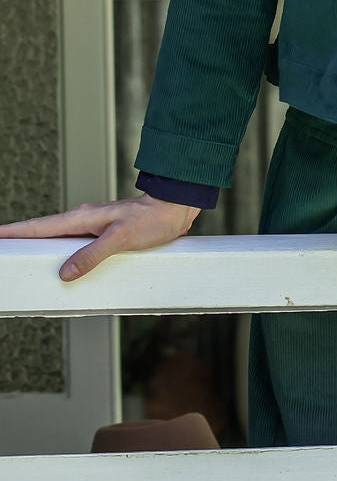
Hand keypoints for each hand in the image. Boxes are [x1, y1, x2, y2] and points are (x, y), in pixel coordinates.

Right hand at [0, 196, 200, 280]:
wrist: (176, 208)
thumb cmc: (152, 219)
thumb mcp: (121, 237)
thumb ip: (93, 254)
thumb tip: (65, 272)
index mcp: (81, 218)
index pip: (39, 226)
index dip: (15, 232)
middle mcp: (83, 221)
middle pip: (43, 234)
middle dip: (20, 242)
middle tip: (3, 253)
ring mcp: (92, 229)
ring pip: (59, 241)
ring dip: (41, 250)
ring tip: (23, 264)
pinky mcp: (103, 237)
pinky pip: (76, 248)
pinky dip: (63, 256)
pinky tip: (62, 269)